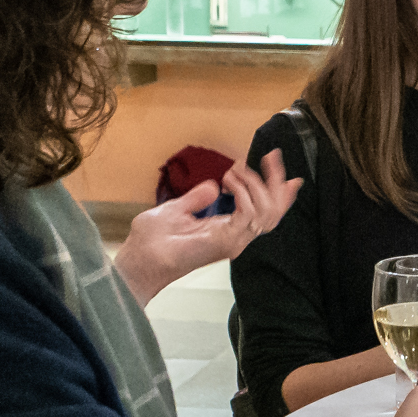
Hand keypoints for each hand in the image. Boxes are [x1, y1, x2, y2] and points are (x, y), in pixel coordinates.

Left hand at [114, 150, 299, 305]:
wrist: (140, 258)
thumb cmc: (152, 241)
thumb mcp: (177, 209)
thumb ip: (197, 198)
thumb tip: (212, 187)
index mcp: (228, 229)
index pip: (265, 211)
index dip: (277, 190)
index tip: (274, 163)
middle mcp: (236, 236)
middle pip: (273, 211)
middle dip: (275, 181)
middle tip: (270, 158)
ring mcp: (234, 240)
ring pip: (267, 211)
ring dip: (255, 183)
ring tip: (234, 172)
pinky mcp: (226, 240)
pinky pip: (249, 213)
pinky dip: (243, 192)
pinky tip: (229, 181)